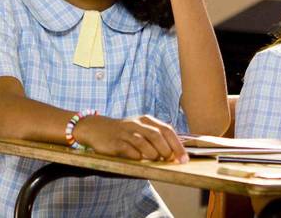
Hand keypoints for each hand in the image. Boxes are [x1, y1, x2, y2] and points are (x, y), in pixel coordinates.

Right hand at [74, 114, 188, 162]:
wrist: (96, 128)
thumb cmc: (124, 133)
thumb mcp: (140, 130)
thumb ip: (156, 138)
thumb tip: (174, 154)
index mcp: (146, 120)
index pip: (167, 130)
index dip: (177, 145)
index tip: (184, 159)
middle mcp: (136, 124)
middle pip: (157, 136)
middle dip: (167, 151)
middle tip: (170, 161)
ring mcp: (125, 132)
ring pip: (143, 142)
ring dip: (153, 154)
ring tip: (155, 160)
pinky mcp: (114, 142)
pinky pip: (128, 149)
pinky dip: (136, 156)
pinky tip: (139, 159)